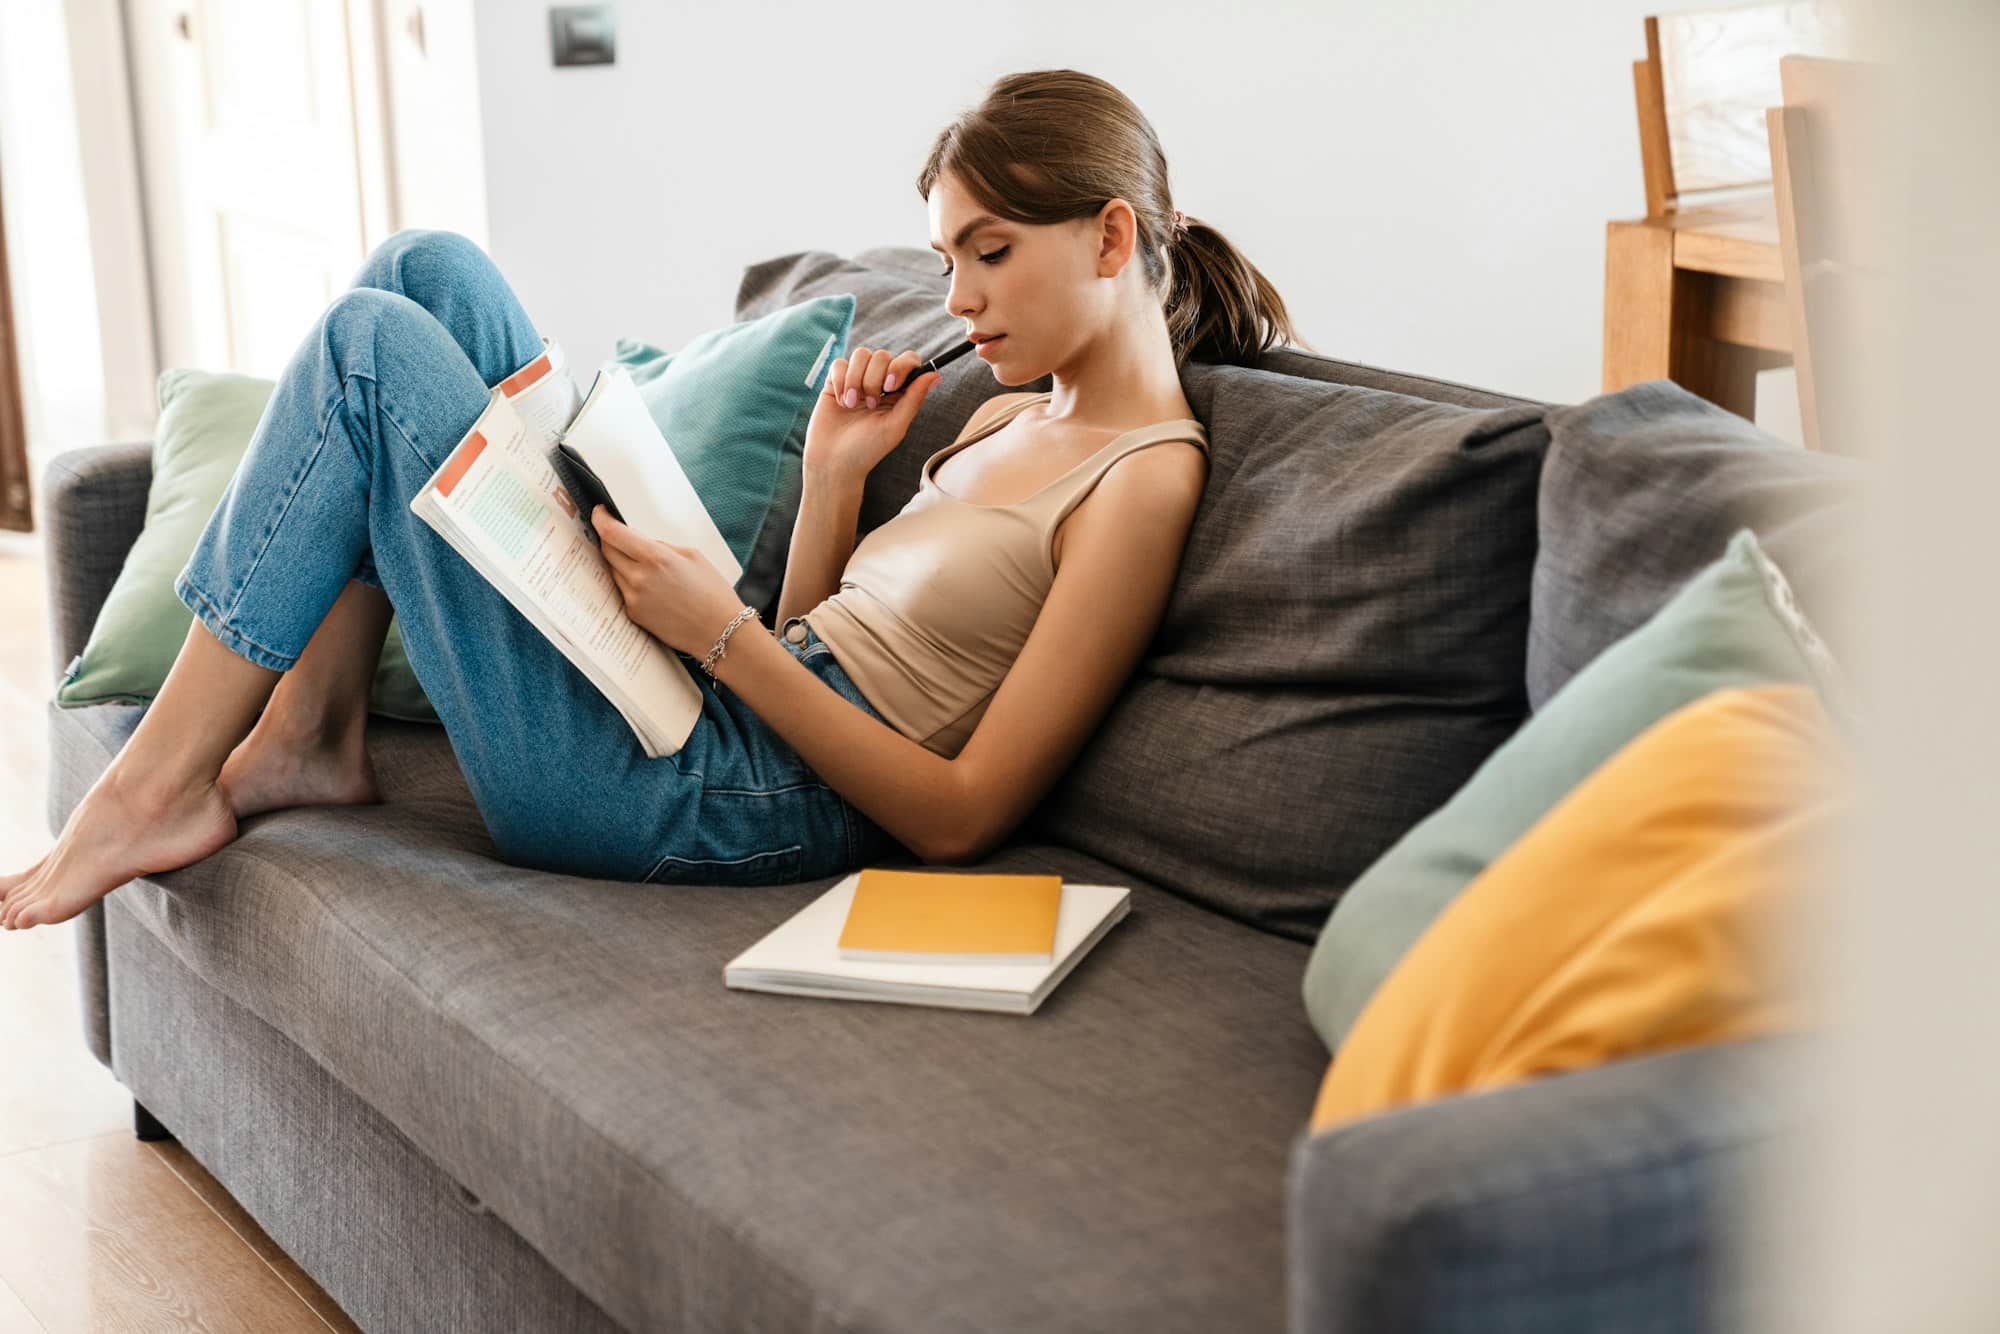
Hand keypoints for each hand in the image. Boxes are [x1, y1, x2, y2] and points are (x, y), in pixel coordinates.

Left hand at [592, 506, 752, 658]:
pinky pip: (623, 591)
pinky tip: (652, 588)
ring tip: (646, 567)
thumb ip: (661, 546)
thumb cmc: (713, 593)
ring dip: (621, 563)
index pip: (612, 533)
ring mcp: (633, 598)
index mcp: (655, 557)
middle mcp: (638, 577)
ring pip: (613, 571)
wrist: (719, 631)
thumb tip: (641, 543)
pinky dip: (630, 583)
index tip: (599, 513)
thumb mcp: (692, 555)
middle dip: (609, 539)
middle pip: (606, 550)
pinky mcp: (633, 614)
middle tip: (619, 536)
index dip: (600, 519)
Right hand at [802, 344, 942, 484]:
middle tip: (870, 405)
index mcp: (899, 393)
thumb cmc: (868, 449)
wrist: (833, 461)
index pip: (908, 361)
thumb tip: (936, 374)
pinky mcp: (836, 381)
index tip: (890, 386)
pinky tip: (841, 402)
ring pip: (861, 354)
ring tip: (851, 405)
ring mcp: (857, 380)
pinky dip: (840, 381)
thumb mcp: (895, 426)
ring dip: (856, 380)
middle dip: (874, 379)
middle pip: (883, 355)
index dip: (901, 366)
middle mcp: (880, 382)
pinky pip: (840, 364)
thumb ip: (914, 398)